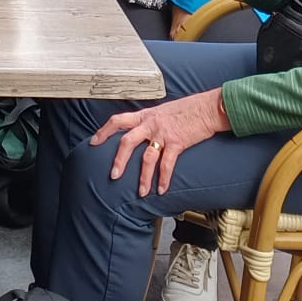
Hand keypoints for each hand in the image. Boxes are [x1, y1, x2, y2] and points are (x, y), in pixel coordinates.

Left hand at [92, 90, 229, 196]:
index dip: (104, 131)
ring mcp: (163, 133)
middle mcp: (151, 124)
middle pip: (127, 141)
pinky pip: (167, 164)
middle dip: (118, 160)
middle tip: (113, 176)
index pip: (118, 121)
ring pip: (147, 158)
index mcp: (145, 116)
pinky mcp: (178, 142)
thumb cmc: (187, 109)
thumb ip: (149, 122)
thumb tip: (141, 132)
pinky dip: (164, 179)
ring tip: (141, 192)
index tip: (94, 142)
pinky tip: (161, 189)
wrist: (207, 107)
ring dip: (143, 177)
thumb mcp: (162, 112)